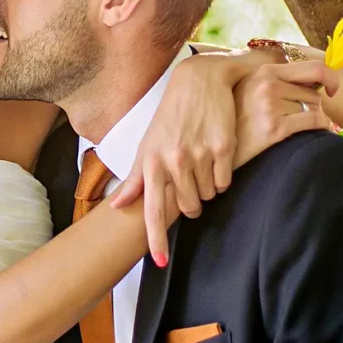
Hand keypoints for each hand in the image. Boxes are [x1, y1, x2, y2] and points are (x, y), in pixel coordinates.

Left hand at [111, 54, 242, 265]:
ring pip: (208, 197)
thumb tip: (117, 205)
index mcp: (152, 162)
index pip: (153, 210)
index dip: (157, 238)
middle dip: (191, 202)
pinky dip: (222, 177)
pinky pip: (225, 182)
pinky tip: (216, 157)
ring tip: (201, 163)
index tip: (160, 261)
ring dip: (207, 188)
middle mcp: (174, 161)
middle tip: (190, 181)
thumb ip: (135, 179)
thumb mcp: (147, 145)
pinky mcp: (223, 148)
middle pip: (188, 208)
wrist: (199, 82)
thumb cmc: (169, 117)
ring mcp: (199, 155)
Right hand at [232, 60, 339, 163]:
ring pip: (314, 108)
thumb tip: (316, 80)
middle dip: (313, 107)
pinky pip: (314, 121)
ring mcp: (270, 106)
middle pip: (313, 93)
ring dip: (313, 119)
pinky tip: (316, 133)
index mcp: (264, 72)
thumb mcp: (250, 90)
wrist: (219, 148)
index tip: (331, 89)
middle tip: (302, 119)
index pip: (313, 67)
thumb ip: (276, 80)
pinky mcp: (274, 127)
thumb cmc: (238, 120)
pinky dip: (322, 127)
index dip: (330, 77)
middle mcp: (267, 85)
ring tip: (296, 128)